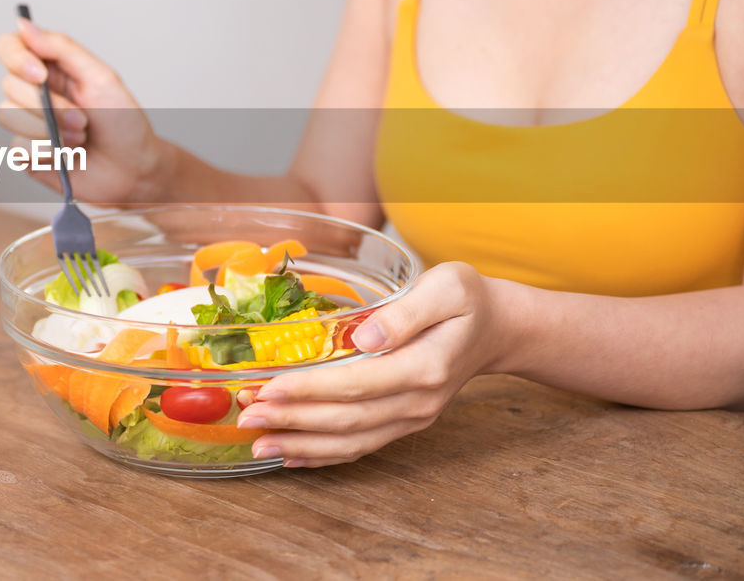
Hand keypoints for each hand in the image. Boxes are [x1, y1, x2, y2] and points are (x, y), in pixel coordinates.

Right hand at [0, 18, 165, 203]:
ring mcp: (26, 122)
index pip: (9, 47)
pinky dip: (45, 152)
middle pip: (9, 84)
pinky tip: (66, 156)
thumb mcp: (100, 77)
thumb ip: (62, 48)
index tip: (40, 75)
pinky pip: (16, 147)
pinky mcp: (26, 152)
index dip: (16, 58)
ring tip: (79, 139)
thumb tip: (24, 25)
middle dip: (48, 106)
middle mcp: (33, 92)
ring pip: (7, 115)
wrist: (133, 169)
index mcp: (50, 67)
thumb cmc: (123, 122)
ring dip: (48, 131)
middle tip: (82, 119)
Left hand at [239, 262, 506, 467]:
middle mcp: (417, 403)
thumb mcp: (448, 288)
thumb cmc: (468, 301)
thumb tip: (366, 335)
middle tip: (246, 415)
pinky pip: (359, 447)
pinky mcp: (402, 423)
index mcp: (425, 368)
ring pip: (349, 442)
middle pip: (345, 420)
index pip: (356, 385)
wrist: (497, 329)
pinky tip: (289, 455)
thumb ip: (407, 312)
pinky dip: (321, 456)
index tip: (270, 388)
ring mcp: (410, 418)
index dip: (310, 390)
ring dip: (299, 445)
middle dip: (291, 420)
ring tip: (256, 443)